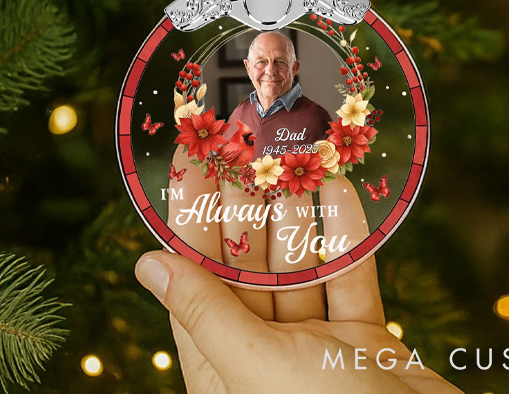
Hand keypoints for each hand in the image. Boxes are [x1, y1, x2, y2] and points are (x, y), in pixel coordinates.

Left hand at [135, 153, 463, 392]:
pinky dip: (347, 236)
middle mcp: (262, 350)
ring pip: (299, 264)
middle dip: (249, 202)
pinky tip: (340, 190)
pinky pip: (350, 276)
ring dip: (299, 210)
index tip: (195, 160)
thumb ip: (207, 312)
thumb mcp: (257, 366)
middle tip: (250, 141)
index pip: (194, 274)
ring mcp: (314, 344)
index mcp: (221, 363)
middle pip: (248, 262)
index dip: (192, 215)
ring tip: (295, 152)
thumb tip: (146, 265)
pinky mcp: (361, 338)